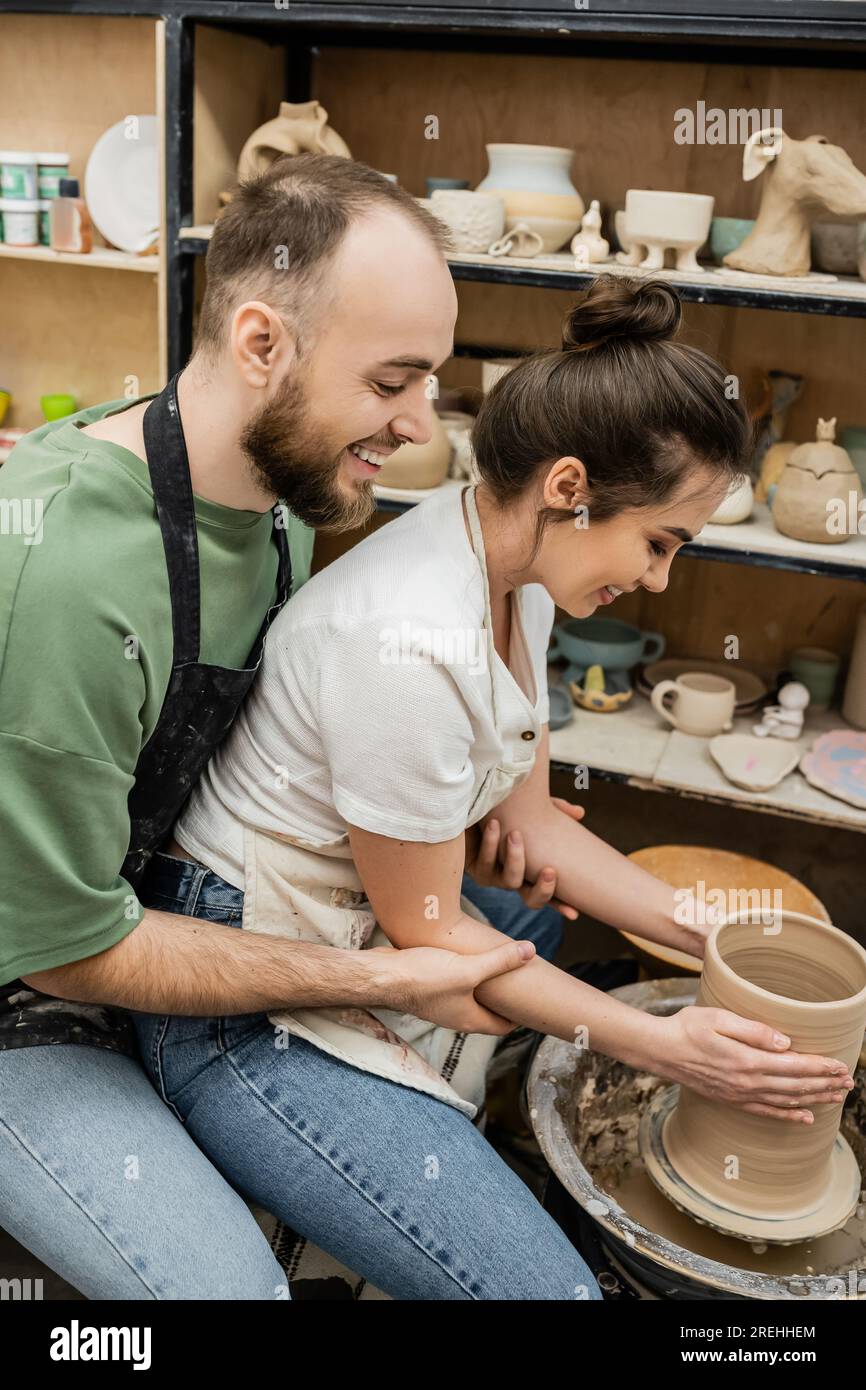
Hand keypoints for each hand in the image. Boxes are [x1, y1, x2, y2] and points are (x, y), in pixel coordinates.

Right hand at [371, 939, 535, 1034]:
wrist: (381, 976)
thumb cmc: (423, 978)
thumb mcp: (468, 969)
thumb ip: (500, 961)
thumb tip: (531, 951)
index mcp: (470, 1019)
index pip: (503, 1026)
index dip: (520, 1015)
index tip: (533, 1001)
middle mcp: (456, 1016)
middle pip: (487, 1012)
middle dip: (503, 999)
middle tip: (520, 981)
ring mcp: (440, 1003)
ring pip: (469, 997)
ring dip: (483, 986)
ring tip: (497, 965)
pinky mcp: (427, 989)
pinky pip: (453, 985)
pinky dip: (464, 975)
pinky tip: (465, 955)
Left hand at [466, 811, 584, 919]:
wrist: (467, 805)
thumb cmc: (503, 807)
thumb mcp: (532, 806)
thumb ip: (555, 808)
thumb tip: (579, 813)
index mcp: (531, 870)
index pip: (549, 893)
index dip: (561, 905)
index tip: (574, 914)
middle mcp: (513, 878)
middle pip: (531, 901)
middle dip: (543, 889)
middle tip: (550, 871)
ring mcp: (494, 876)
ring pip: (509, 881)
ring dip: (515, 859)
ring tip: (514, 834)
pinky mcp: (473, 868)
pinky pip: (485, 864)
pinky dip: (490, 845)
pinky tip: (494, 826)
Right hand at [652, 1007, 854, 1122]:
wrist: (660, 1051)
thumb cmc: (687, 1028)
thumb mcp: (719, 1019)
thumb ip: (754, 1031)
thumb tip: (786, 1042)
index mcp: (748, 1060)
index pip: (794, 1065)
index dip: (820, 1066)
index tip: (840, 1065)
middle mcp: (748, 1082)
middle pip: (796, 1085)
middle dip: (825, 1084)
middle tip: (848, 1083)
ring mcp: (740, 1094)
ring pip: (786, 1100)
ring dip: (814, 1098)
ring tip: (836, 1097)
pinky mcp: (732, 1100)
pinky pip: (767, 1112)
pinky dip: (789, 1115)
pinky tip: (805, 1116)